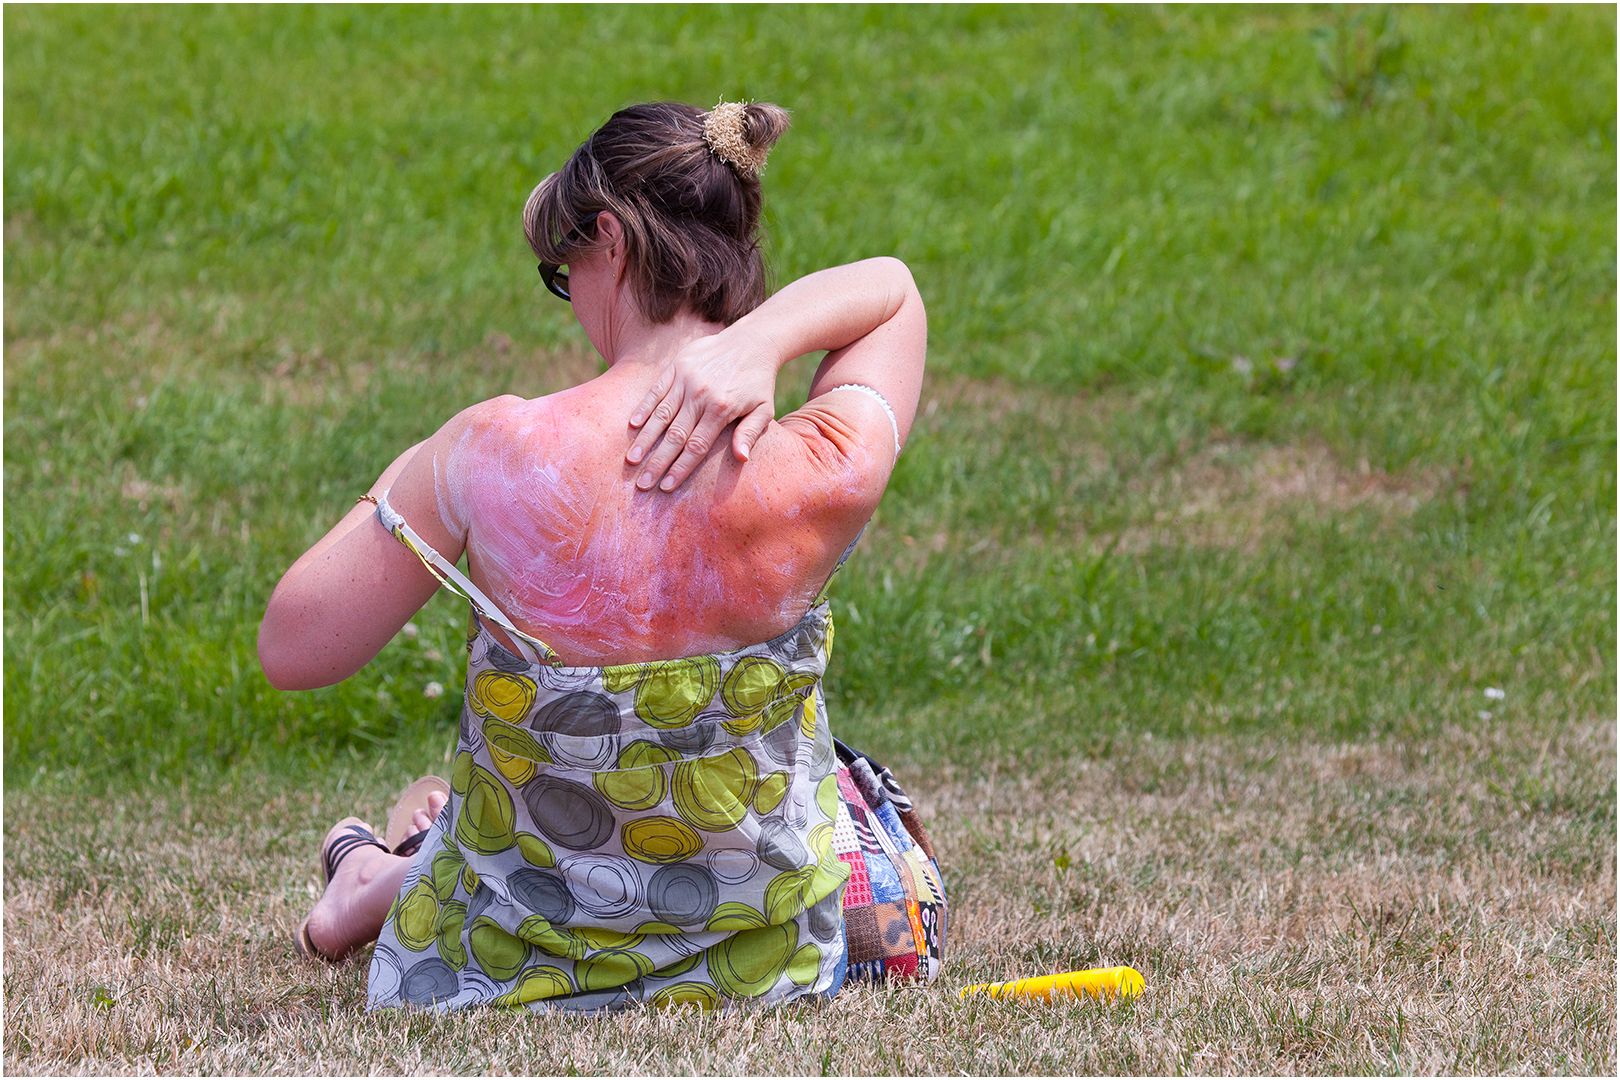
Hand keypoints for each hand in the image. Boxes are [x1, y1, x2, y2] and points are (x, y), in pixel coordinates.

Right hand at [626, 324, 780, 490]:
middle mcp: (701, 394)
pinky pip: (656, 390)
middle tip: (642, 483)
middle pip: (675, 435)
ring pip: (661, 414)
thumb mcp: (764, 409)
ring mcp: (686, 378)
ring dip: (645, 439)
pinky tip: (632, 426)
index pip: (696, 446)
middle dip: (657, 462)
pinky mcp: (677, 365)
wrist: (753, 341)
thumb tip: (742, 459)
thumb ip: (750, 433)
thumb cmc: (758, 382)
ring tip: (631, 460)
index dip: (680, 468)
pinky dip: (643, 408)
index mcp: (722, 409)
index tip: (666, 486)